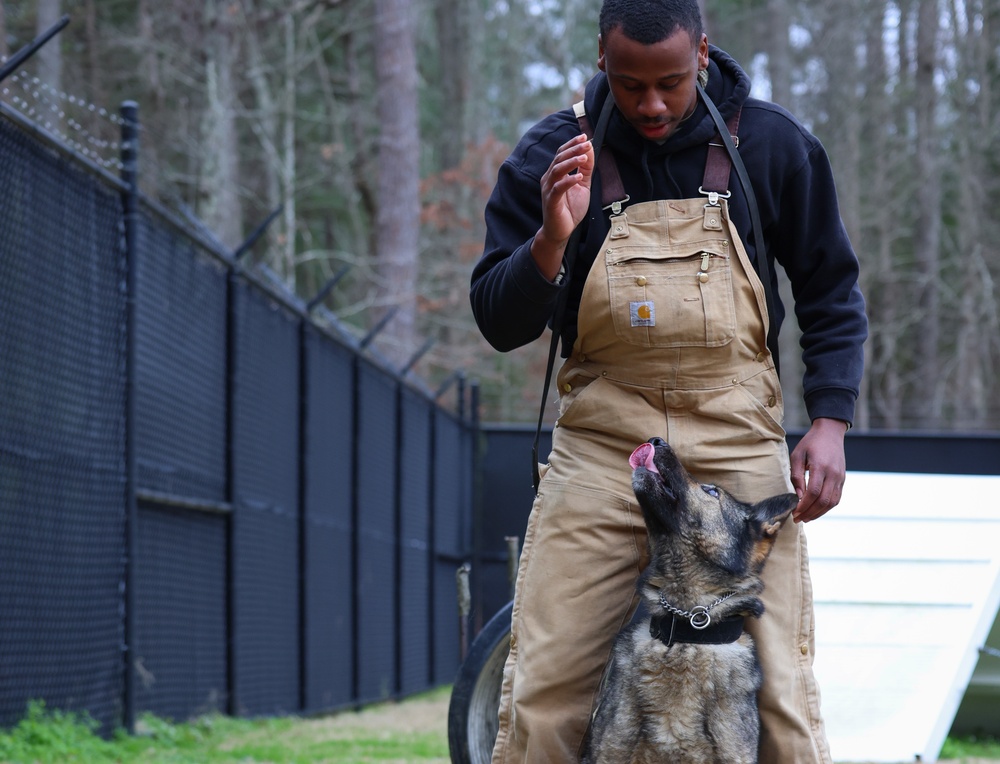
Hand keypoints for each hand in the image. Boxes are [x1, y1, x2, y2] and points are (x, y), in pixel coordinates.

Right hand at [531, 134, 593, 279]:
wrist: (559, 231)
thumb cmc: (569, 209)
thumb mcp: (582, 186)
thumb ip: (585, 169)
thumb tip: (590, 150)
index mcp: (555, 174)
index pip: (561, 153)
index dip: (572, 144)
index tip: (585, 136)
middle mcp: (549, 179)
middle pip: (559, 158)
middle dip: (573, 149)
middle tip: (586, 143)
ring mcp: (549, 190)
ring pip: (557, 170)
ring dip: (570, 162)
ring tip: (583, 157)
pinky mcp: (551, 202)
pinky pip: (558, 188)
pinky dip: (568, 181)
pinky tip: (578, 177)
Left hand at [789, 417, 848, 522]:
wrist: (830, 433)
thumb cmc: (810, 443)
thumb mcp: (797, 455)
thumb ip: (796, 475)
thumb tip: (797, 495)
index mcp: (821, 467)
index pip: (813, 492)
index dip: (804, 505)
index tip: (794, 512)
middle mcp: (833, 474)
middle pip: (823, 501)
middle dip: (810, 513)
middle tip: (798, 519)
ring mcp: (840, 477)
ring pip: (832, 502)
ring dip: (819, 513)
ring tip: (806, 518)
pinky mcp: (842, 479)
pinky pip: (836, 498)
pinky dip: (826, 507)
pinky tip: (816, 511)